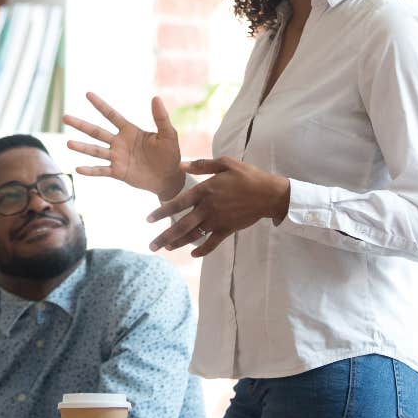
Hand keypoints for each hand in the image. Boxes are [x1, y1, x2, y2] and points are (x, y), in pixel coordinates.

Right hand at [64, 93, 183, 198]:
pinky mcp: (118, 172)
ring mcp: (117, 157)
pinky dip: (90, 170)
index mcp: (130, 131)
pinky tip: (78, 169)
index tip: (87, 94)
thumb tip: (156, 97)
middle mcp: (119, 142)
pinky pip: (101, 170)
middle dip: (81, 125)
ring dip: (82, 147)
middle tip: (65, 117)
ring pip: (95, 151)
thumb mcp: (168, 134)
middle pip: (97, 132)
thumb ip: (161, 117)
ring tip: (68, 143)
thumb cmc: (170, 153)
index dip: (100, 105)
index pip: (112, 115)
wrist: (169, 177)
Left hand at [147, 156, 289, 256]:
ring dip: (178, 244)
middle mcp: (208, 208)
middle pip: (181, 225)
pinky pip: (212, 243)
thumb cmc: (248, 175)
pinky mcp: (228, 229)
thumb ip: (202, 164)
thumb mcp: (226, 163)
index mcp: (205, 190)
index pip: (178, 203)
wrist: (269, 194)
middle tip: (151, 247)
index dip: (162, 212)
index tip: (148, 220)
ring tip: (166, 249)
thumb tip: (180, 164)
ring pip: (193, 236)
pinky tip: (192, 254)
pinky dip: (202, 250)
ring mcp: (218, 220)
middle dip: (164, 237)